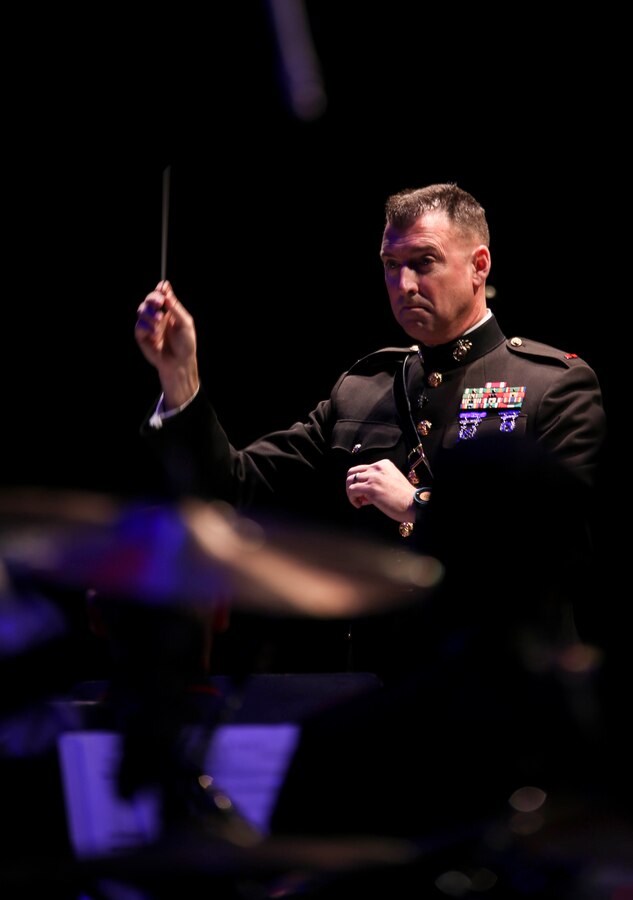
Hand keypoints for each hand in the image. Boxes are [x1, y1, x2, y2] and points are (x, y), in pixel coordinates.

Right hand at [135, 280, 199, 408]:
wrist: (179, 362)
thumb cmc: (185, 344)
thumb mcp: (185, 323)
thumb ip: (175, 307)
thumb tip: (166, 289)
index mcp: (169, 311)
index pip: (162, 296)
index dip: (160, 290)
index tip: (162, 286)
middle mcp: (157, 316)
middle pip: (149, 300)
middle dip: (152, 298)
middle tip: (159, 302)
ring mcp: (149, 325)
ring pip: (141, 310)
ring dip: (150, 313)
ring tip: (159, 321)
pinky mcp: (142, 336)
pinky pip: (139, 326)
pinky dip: (146, 327)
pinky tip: (155, 334)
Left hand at [346, 459, 415, 522]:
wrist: (412, 503)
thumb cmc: (404, 497)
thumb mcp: (391, 482)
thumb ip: (376, 484)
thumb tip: (362, 495)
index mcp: (383, 464)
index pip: (362, 469)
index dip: (360, 481)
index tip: (365, 493)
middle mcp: (377, 468)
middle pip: (352, 472)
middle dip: (351, 484)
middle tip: (356, 495)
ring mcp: (373, 477)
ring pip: (350, 481)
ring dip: (351, 493)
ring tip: (358, 501)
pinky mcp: (370, 488)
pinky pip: (352, 490)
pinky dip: (352, 499)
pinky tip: (359, 505)